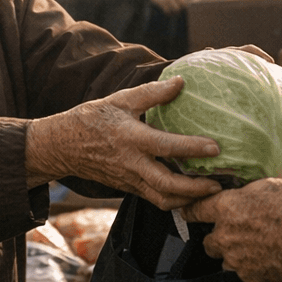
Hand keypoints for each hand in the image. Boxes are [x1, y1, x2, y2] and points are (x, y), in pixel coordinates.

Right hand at [26, 76, 222, 210]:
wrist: (63, 147)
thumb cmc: (93, 119)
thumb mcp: (120, 99)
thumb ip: (151, 93)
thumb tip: (181, 82)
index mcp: (129, 138)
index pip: (164, 146)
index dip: (191, 148)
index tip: (215, 147)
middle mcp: (131, 164)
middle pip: (167, 185)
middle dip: (195, 188)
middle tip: (218, 184)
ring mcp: (130, 180)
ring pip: (163, 199)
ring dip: (188, 200)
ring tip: (211, 193)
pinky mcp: (129, 189)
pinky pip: (156, 200)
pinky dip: (176, 200)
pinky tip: (193, 193)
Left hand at [182, 176, 281, 281]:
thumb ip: (269, 186)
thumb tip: (274, 181)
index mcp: (229, 208)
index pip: (196, 209)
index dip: (192, 210)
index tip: (188, 211)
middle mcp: (227, 236)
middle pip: (209, 241)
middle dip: (220, 237)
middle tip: (239, 231)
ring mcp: (239, 261)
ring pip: (227, 260)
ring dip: (238, 254)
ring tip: (260, 247)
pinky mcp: (254, 280)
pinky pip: (248, 274)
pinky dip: (256, 268)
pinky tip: (273, 260)